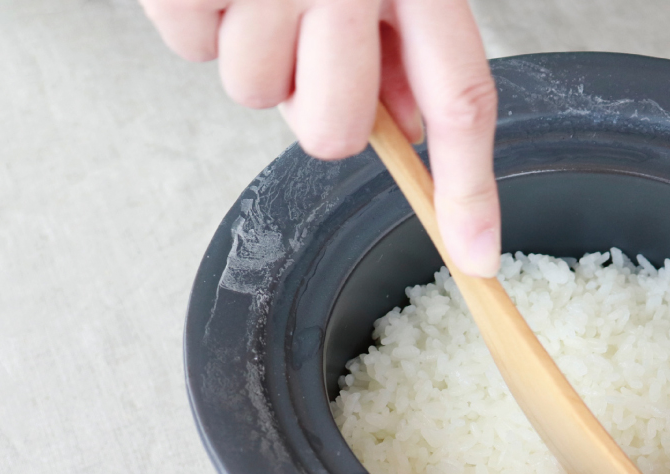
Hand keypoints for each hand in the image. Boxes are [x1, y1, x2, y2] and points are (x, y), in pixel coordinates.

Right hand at [140, 0, 501, 276]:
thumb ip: (410, 42)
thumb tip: (406, 128)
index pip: (461, 100)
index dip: (469, 188)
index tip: (476, 255)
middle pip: (331, 132)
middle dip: (316, 107)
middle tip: (308, 41)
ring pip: (253, 95)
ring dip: (253, 50)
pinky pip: (193, 49)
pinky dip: (200, 16)